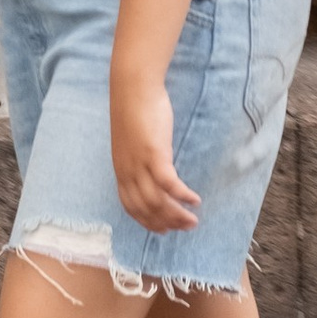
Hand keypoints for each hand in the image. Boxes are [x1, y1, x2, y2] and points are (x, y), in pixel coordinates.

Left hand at [113, 80, 202, 235]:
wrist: (133, 87)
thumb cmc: (135, 108)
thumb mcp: (132, 139)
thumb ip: (138, 156)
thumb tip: (150, 164)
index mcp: (121, 170)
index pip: (131, 207)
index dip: (147, 222)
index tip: (163, 229)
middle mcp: (128, 172)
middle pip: (146, 209)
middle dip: (166, 223)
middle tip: (185, 227)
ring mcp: (140, 165)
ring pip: (158, 202)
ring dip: (177, 215)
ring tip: (193, 221)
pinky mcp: (154, 154)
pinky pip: (169, 184)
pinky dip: (182, 196)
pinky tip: (195, 200)